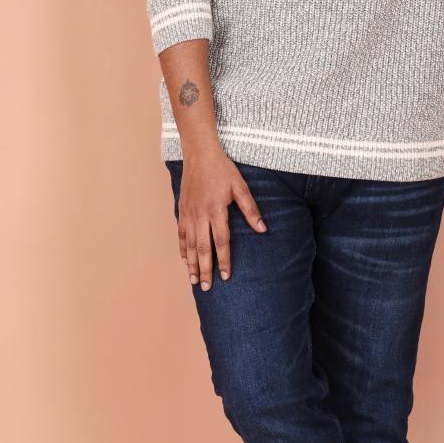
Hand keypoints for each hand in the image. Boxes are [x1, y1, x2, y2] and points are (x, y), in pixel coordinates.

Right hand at [176, 146, 266, 288]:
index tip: (226, 277)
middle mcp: (200, 215)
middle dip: (205, 270)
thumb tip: (262, 229)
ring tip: (194, 280)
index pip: (221, 242)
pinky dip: (183, 249)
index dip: (224, 261)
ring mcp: (189, 214)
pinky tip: (185, 260)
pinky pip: (181, 235)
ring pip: (190, 245)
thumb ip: (251, 210)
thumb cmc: (223, 170)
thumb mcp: (241, 187)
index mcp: (216, 210)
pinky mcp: (182, 210)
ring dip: (192, 264)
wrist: (199, 154)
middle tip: (206, 288)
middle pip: (203, 249)